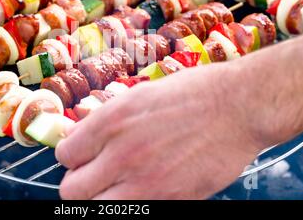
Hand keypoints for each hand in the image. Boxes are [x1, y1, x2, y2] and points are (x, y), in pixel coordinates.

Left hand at [55, 63, 264, 199]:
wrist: (238, 106)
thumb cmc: (190, 94)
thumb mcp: (138, 95)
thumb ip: (104, 121)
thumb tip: (79, 138)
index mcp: (111, 121)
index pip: (65, 155)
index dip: (71, 157)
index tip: (81, 156)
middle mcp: (122, 153)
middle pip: (72, 190)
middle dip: (79, 182)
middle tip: (93, 175)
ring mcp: (146, 181)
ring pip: (96, 209)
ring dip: (99, 199)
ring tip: (114, 186)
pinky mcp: (170, 200)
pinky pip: (133, 212)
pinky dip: (131, 203)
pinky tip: (142, 189)